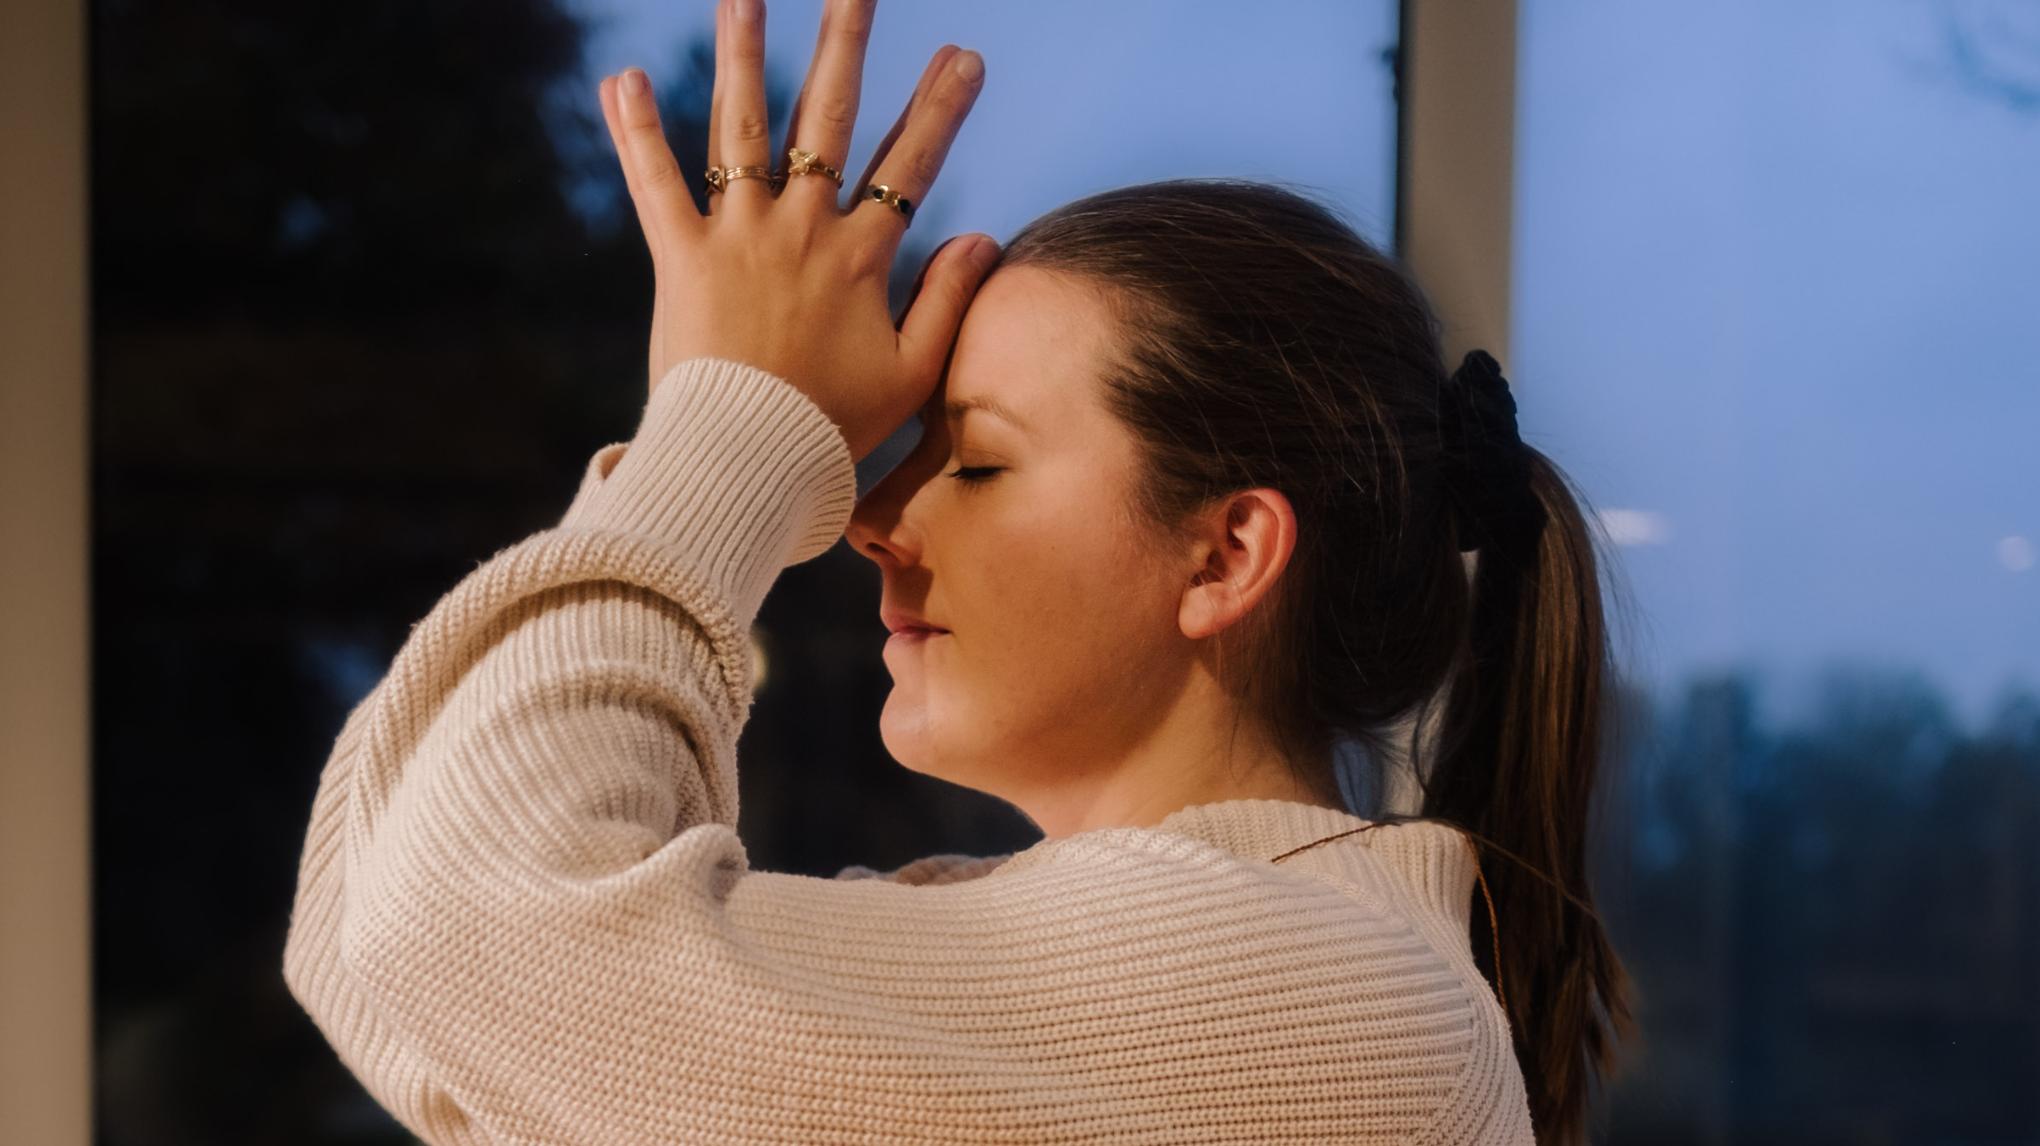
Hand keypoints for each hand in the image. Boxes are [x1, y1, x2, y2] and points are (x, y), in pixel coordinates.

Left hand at [596, 0, 996, 462]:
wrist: (748, 462)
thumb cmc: (833, 429)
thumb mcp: (911, 374)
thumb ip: (949, 302)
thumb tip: (981, 238)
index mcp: (860, 258)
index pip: (908, 165)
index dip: (940, 108)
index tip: (964, 57)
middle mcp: (801, 230)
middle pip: (827, 119)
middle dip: (844, 44)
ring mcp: (739, 236)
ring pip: (741, 127)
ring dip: (743, 54)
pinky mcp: (680, 258)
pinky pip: (655, 183)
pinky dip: (636, 131)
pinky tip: (623, 77)